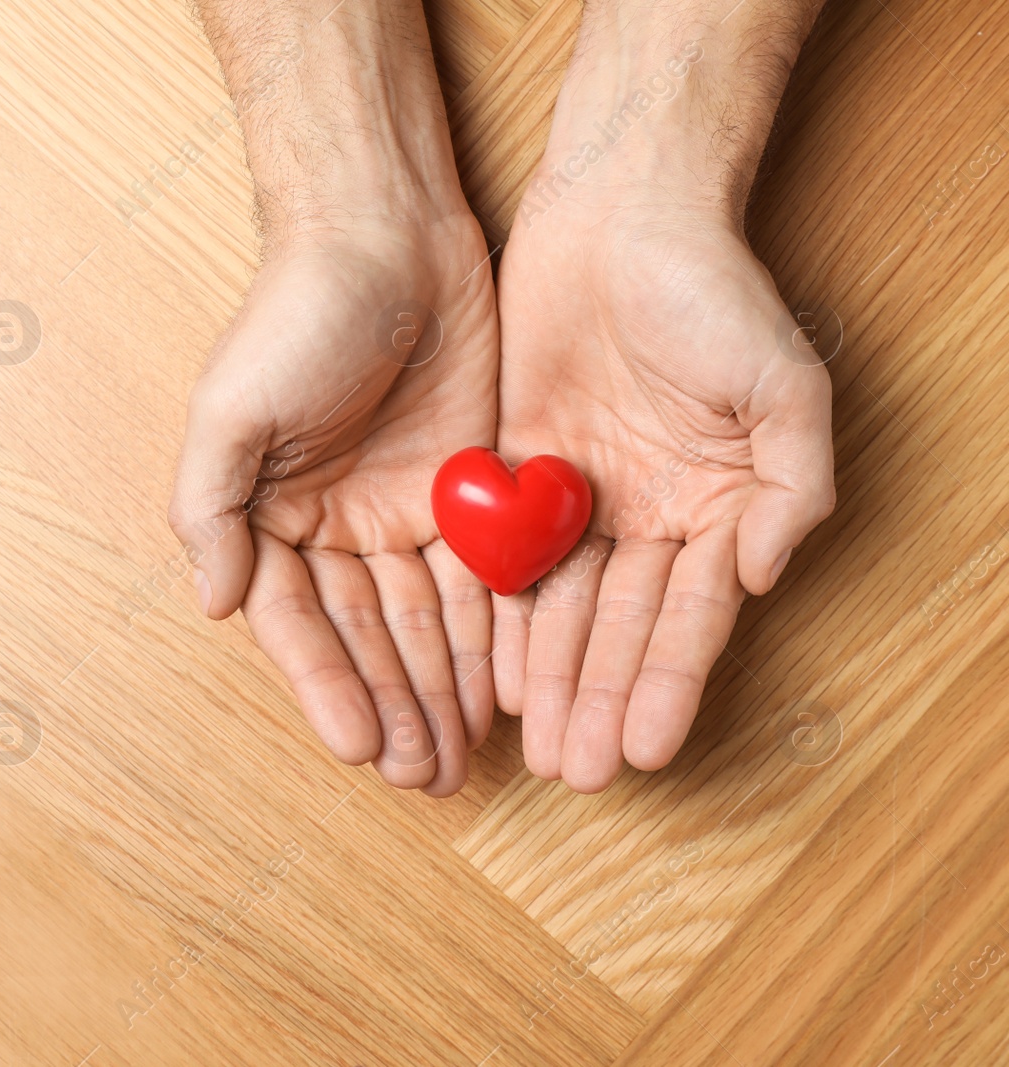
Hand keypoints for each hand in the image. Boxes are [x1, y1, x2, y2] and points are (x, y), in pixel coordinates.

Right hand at [170, 210, 500, 795]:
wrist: (385, 232)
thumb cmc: (294, 314)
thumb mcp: (230, 410)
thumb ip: (211, 510)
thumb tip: (215, 606)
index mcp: (273, 517)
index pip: (300, 624)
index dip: (328, 686)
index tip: (361, 748)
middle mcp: (336, 527)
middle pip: (369, 637)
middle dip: (394, 707)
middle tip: (424, 776)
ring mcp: (406, 511)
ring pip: (429, 621)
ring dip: (442, 690)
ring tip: (461, 758)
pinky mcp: (472, 488)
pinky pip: (485, 575)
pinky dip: (492, 634)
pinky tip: (504, 688)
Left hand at [495, 183, 834, 792]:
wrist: (619, 217)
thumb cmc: (712, 290)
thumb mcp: (782, 381)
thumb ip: (793, 482)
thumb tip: (764, 576)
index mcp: (716, 507)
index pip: (689, 614)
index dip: (667, 681)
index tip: (646, 749)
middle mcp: (650, 517)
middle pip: (620, 627)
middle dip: (602, 699)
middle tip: (579, 771)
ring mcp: (580, 500)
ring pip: (560, 607)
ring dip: (549, 677)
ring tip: (536, 745)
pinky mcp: (517, 474)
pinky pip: (504, 557)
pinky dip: (498, 613)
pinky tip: (488, 671)